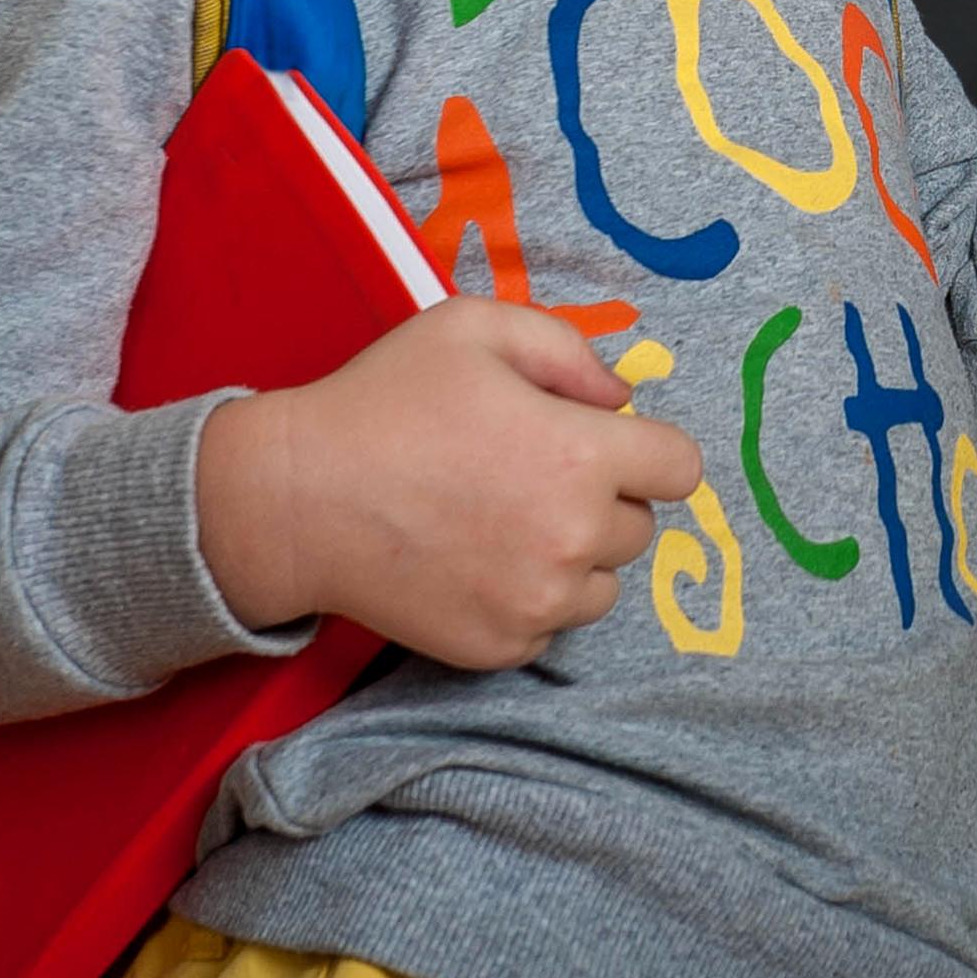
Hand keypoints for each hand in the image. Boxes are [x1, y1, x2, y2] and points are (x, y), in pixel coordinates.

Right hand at [195, 298, 707, 670]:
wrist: (296, 499)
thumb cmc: (386, 400)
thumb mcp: (475, 328)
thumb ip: (567, 351)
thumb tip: (620, 399)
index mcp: (582, 456)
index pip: (680, 469)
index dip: (648, 450)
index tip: (606, 444)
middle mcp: (573, 539)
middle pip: (639, 527)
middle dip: (602, 499)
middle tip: (528, 476)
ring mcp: (537, 603)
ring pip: (601, 584)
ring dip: (573, 556)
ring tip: (503, 522)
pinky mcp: (500, 649)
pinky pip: (551, 627)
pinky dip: (528, 600)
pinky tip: (474, 563)